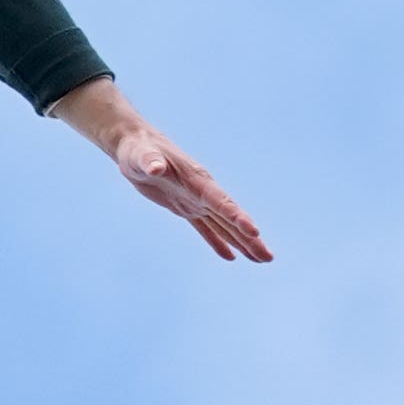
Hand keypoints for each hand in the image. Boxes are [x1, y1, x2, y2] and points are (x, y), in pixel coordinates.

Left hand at [48, 76, 272, 263]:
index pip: (220, 201)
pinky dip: (217, 241)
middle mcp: (201, 191)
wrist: (135, 145)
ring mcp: (194, 199)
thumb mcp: (141, 155)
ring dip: (242, 242)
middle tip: (269, 257)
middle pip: (230, 218)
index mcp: (197, 179)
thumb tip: (155, 168)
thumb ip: (150, 161)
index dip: (237, 217)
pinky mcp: (184, 206)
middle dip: (249, 237)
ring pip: (223, 225)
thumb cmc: (138, 149)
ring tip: (262, 259)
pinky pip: (204, 228)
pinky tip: (231, 256)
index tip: (255, 232)